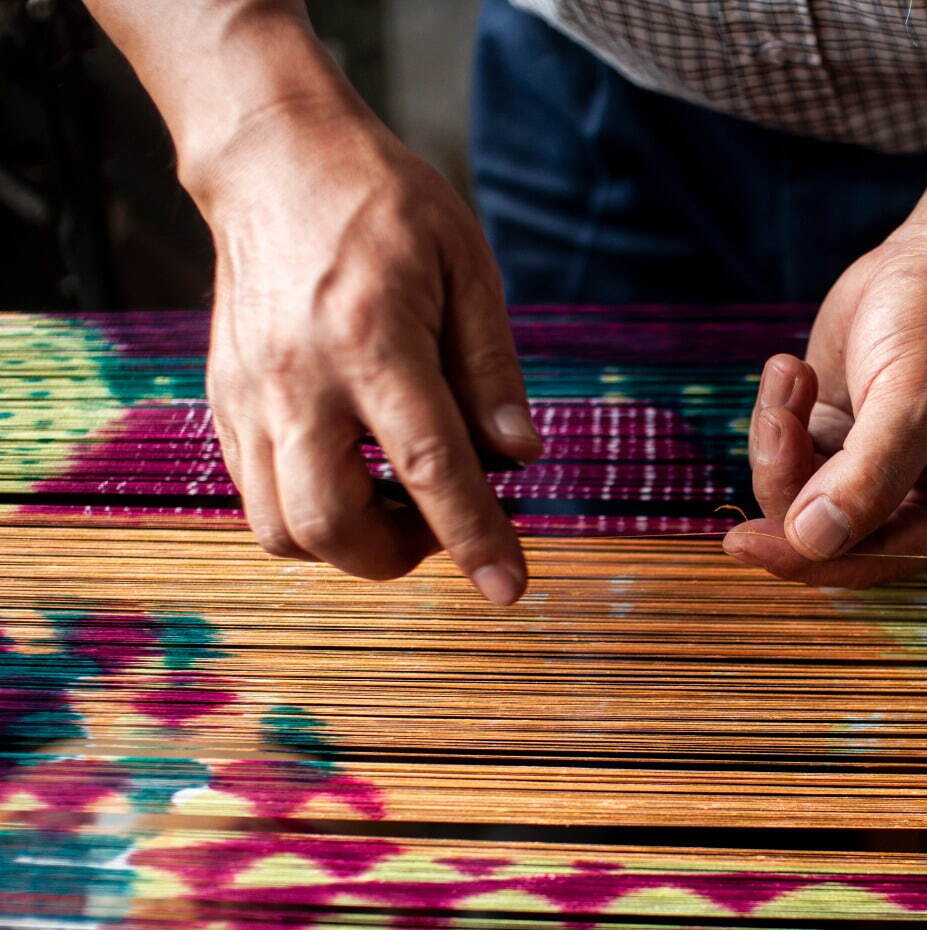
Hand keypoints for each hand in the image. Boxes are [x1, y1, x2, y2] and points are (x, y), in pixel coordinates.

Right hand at [198, 100, 540, 604]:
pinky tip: (353, 469)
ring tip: (394, 494)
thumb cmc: (384, 204)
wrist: (274, 162)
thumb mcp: (466, 265)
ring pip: (280, 528)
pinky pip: (257, 496)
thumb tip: (521, 455)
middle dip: (395, 555)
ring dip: (347, 543)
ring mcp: (249, 395)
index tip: (508, 590)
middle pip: (330, 523)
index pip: (429, 465)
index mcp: (372, 339)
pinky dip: (309, 511)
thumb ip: (491, 368)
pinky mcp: (224, 401)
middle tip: (438, 520)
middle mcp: (299, 379)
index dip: (473, 537)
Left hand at [723, 221, 926, 586]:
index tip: (746, 542)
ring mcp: (867, 469)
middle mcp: (912, 501)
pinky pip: (781, 450)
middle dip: (786, 476)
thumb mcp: (914, 400)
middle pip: (818, 531)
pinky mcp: (832, 436)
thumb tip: (811, 543)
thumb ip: (867, 478)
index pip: (870, 562)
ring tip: (792, 373)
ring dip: (777, 435)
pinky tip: (794, 366)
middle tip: (782, 416)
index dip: (805, 558)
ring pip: (790, 491)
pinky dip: (776, 410)